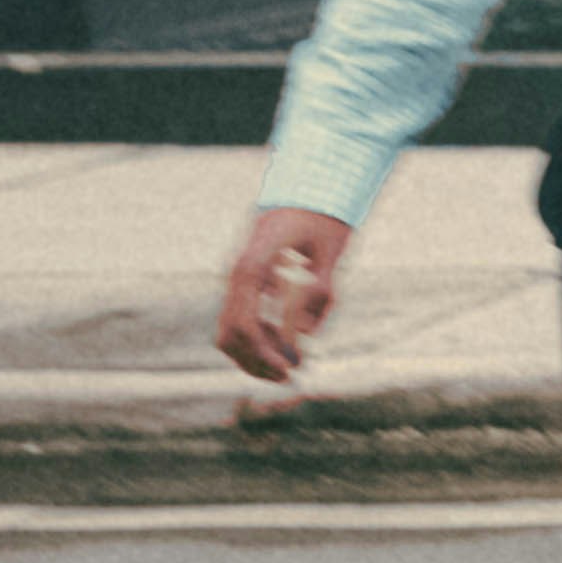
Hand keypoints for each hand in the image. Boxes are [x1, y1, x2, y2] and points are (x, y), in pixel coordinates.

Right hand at [213, 207, 353, 384]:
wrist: (308, 186)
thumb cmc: (323, 216)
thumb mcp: (332, 250)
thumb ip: (320, 290)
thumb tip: (304, 336)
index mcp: (254, 265)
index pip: (246, 323)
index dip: (265, 353)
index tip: (291, 369)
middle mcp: (238, 273)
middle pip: (231, 333)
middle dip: (257, 361)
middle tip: (290, 376)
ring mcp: (238, 278)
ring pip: (229, 329)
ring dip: (254, 353)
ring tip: (290, 365)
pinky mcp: (246, 281)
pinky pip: (240, 317)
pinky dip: (257, 336)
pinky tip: (286, 342)